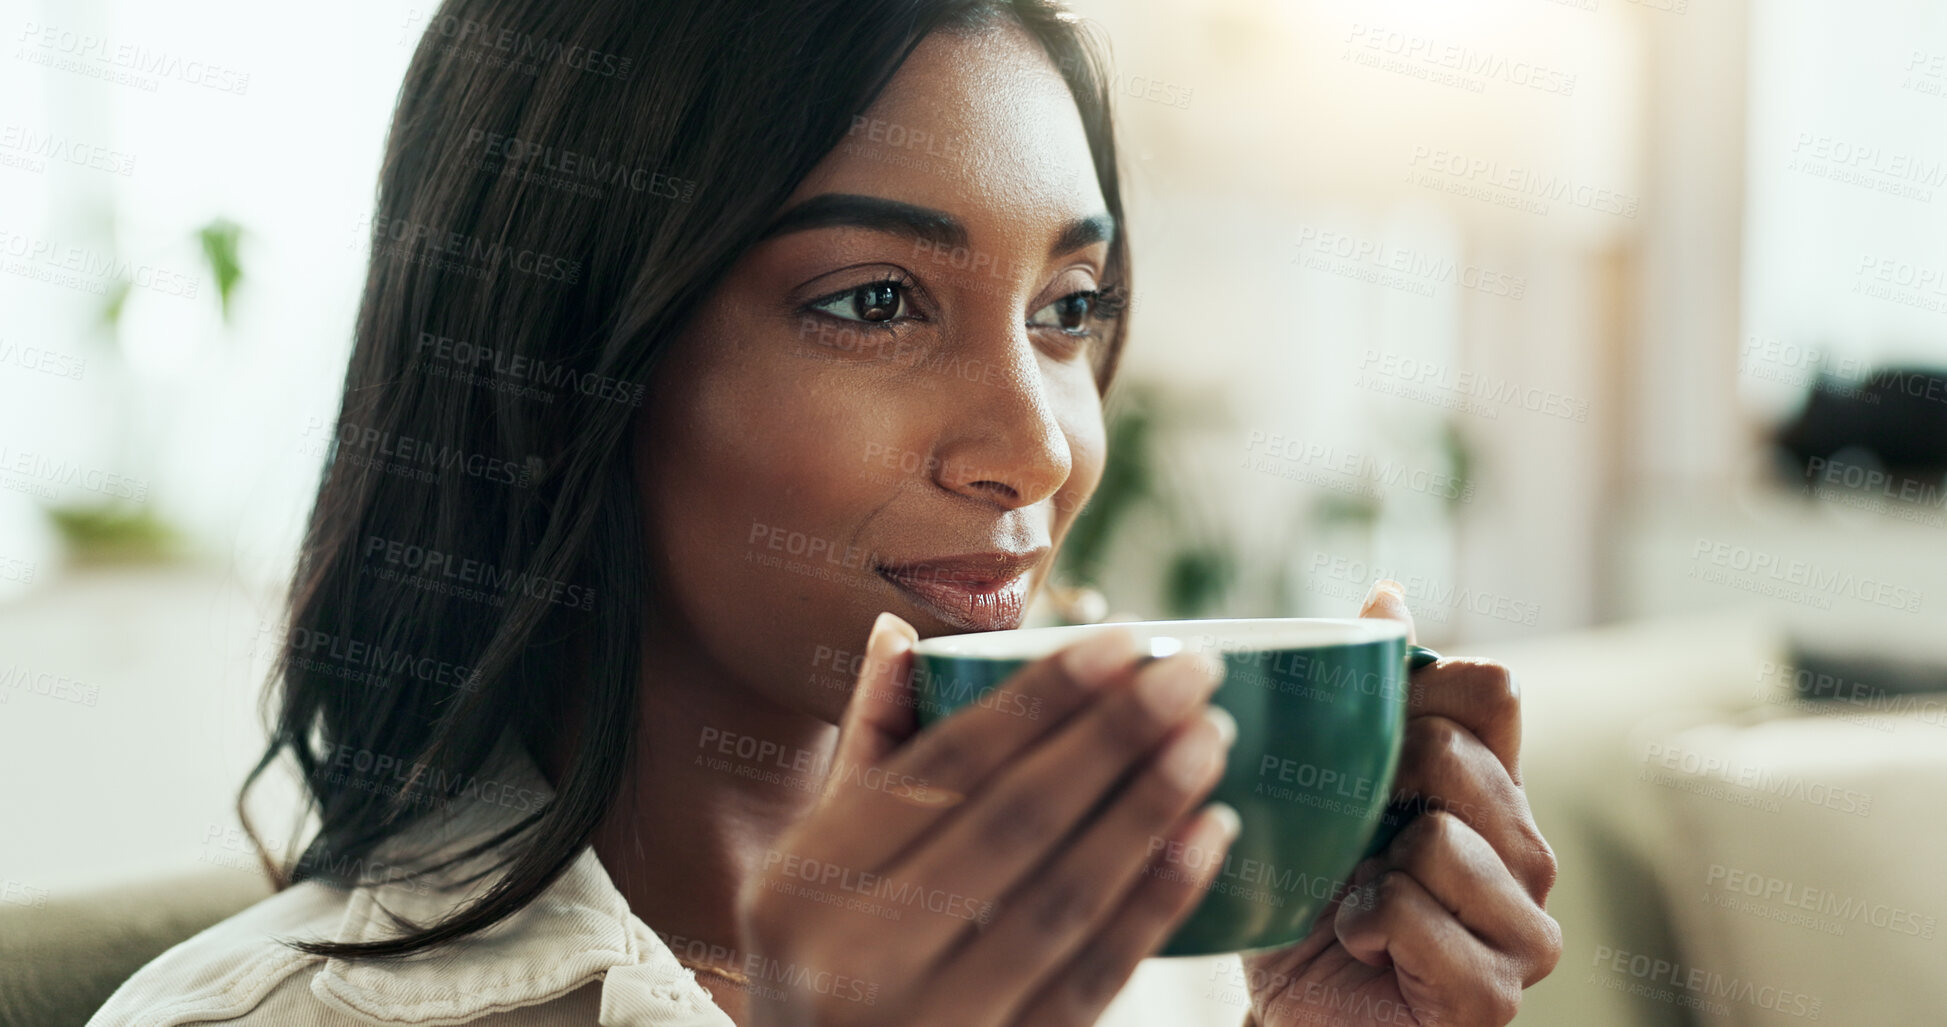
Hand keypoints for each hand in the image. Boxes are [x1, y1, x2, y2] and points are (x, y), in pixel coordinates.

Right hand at [736, 612, 1242, 1025]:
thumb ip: (864, 756)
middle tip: (1192, 669)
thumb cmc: (820, 974)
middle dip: (1111, 736)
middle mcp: (855, 959)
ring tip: (1210, 738)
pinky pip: (1092, 980)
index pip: (941, 768)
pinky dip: (1154, 904)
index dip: (1038, 697)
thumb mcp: (805, 875)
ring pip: (1061, 899)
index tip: (1124, 638)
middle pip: (1011, 823)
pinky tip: (1207, 838)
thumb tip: (899, 631)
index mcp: (801, 888)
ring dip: (1147, 809)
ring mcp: (930, 1025)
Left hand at [1237, 581, 1561, 1026]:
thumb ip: (1369, 697)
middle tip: (1353, 842)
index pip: (1492, 689)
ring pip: (1438, 838)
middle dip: (1376, 790)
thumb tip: (1390, 589)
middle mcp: (1527, 853)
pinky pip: (1411, 911)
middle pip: (1458, 755)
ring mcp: (1524, 927)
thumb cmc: (1309, 899)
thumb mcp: (1327, 784)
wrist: (1289, 1010)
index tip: (1371, 738)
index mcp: (1493, 791)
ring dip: (1366, 871)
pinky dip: (1362, 925)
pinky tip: (1362, 947)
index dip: (1419, 692)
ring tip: (1356, 904)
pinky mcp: (1496, 992)